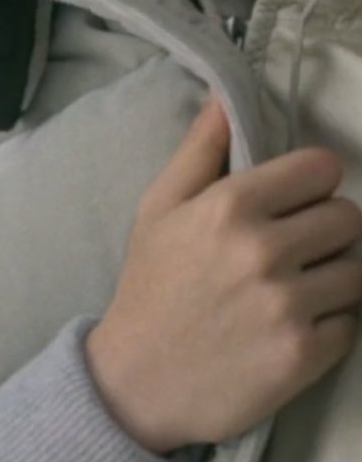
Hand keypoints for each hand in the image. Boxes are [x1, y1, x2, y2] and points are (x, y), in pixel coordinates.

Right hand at [85, 92, 361, 452]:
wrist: (137, 380)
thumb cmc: (151, 284)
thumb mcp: (160, 206)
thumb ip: (200, 148)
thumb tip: (224, 96)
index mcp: (231, 206)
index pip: (322, 169)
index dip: (313, 181)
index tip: (297, 197)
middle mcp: (264, 251)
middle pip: (349, 217)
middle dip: (326, 227)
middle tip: (296, 244)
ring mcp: (288, 306)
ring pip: (355, 270)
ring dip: (332, 275)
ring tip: (296, 285)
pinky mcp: (303, 356)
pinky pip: (350, 322)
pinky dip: (329, 323)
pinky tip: (293, 323)